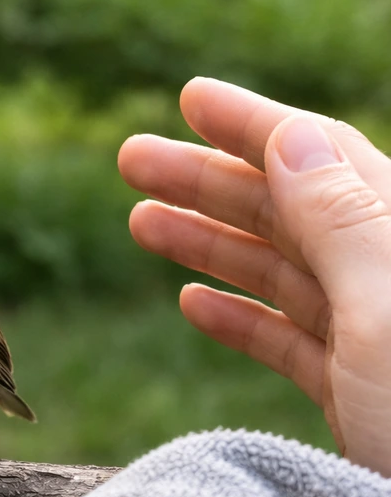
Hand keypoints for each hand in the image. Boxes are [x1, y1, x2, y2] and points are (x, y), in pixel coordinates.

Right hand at [118, 78, 390, 478]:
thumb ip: (344, 222)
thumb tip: (289, 139)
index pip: (323, 159)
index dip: (253, 124)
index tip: (188, 99)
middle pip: (290, 211)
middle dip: (207, 182)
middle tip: (130, 159)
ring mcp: (376, 341)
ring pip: (281, 273)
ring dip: (207, 245)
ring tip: (140, 223)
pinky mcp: (357, 397)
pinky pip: (288, 342)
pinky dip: (238, 319)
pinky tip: (194, 304)